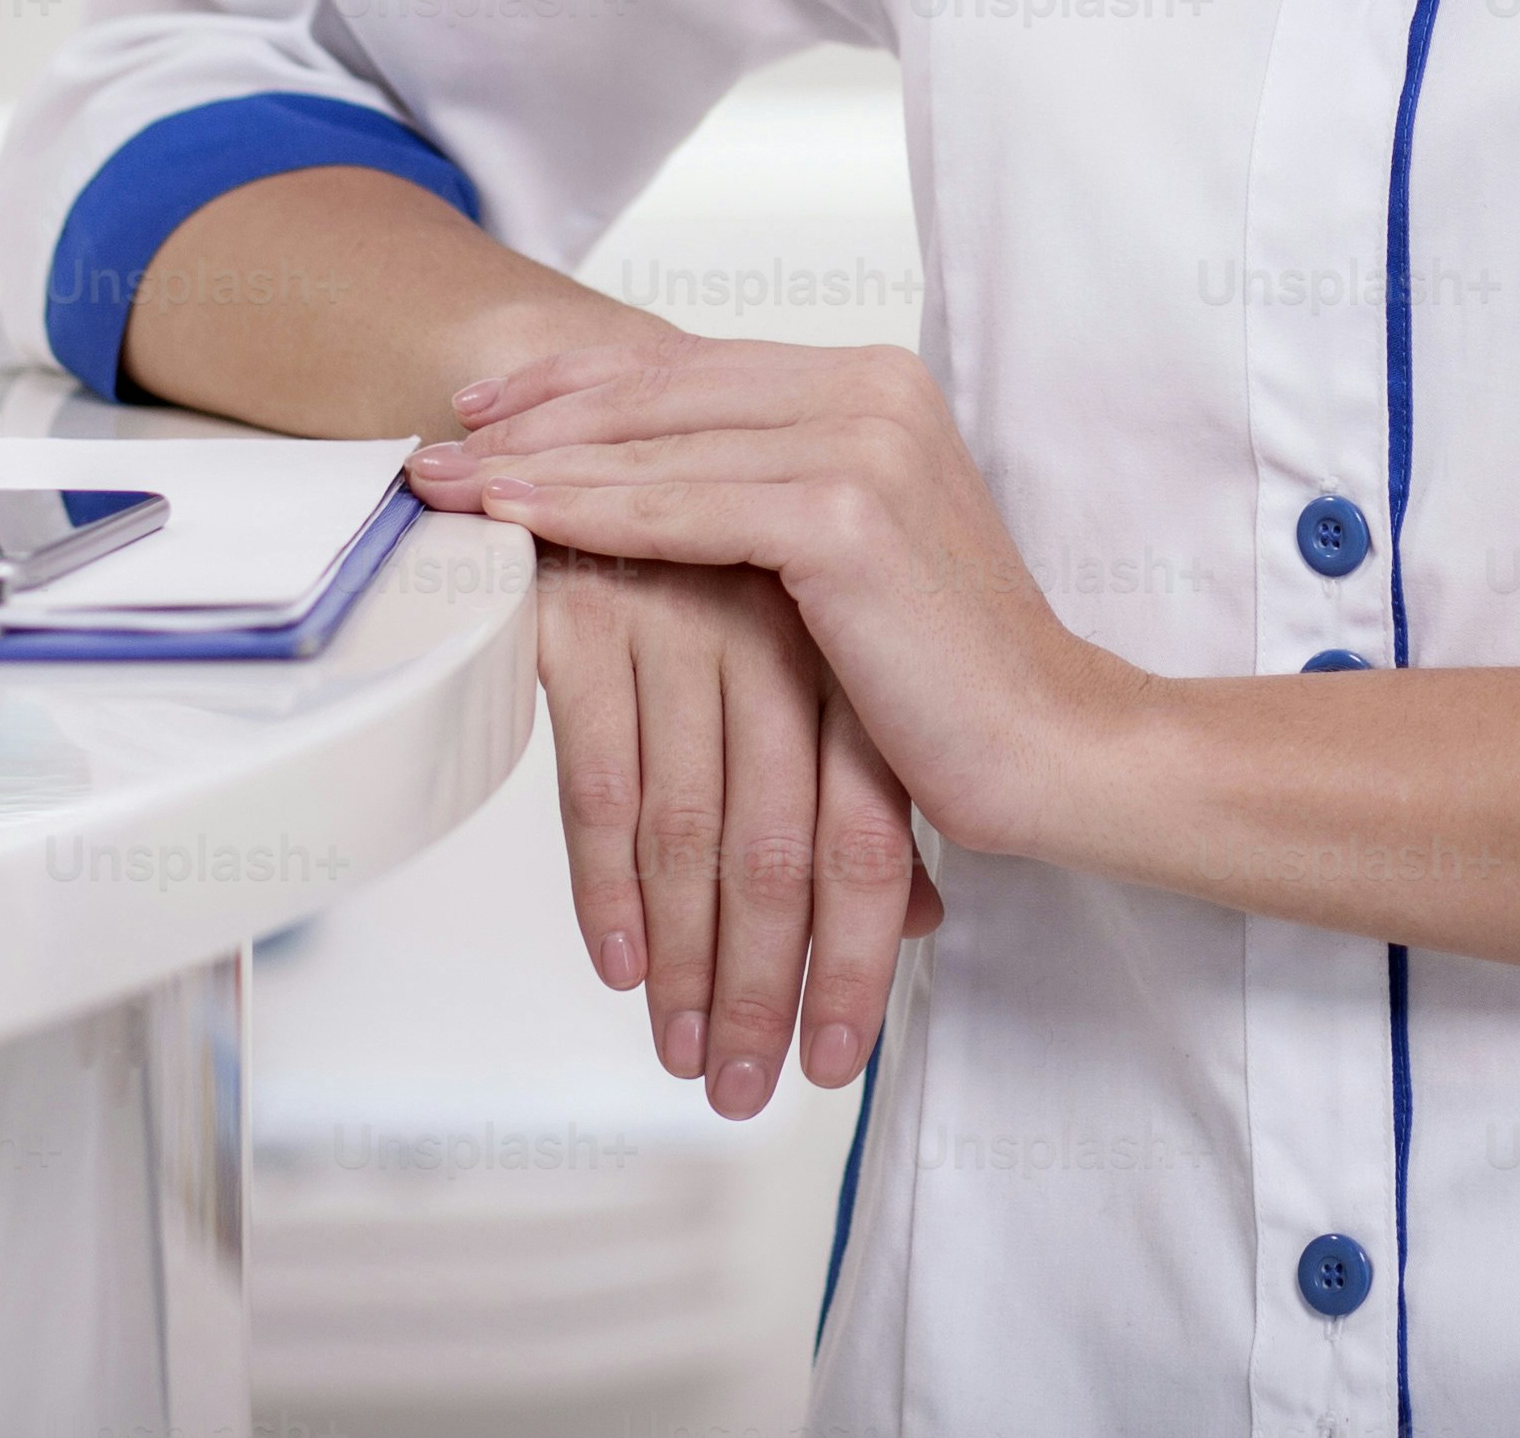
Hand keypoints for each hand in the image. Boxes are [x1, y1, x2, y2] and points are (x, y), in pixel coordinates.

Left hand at [417, 339, 1128, 876]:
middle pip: (665, 390)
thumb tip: (657, 488)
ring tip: (444, 488)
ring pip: (659, 446)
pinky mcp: (844, 515)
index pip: (694, 367)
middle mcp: (873, 390)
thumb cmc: (950, 672)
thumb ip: (773, 496)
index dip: (579, 383)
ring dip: (536, 464)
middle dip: (536, 417)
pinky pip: (683, 509)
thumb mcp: (851, 558)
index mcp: (877, 387)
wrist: (1052, 739)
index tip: (487, 410)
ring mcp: (864, 442)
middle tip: (432, 446)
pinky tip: (512, 521)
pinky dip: (587, 511)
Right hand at [521, 540, 938, 1116]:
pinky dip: (608, 884)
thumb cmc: (721, 563)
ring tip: (687, 1058)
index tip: (837, 1061)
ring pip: (697, 829)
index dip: (856, 953)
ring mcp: (689, 619)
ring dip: (688, 960)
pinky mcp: (594, 613)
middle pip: (790, 845)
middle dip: (771, 984)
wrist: (627, 428)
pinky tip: (616, 964)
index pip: (870, 829)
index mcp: (851, 646)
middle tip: (748, 1091)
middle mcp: (783, 634)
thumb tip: (925, 922)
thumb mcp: (814, 665)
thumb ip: (863, 780)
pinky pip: (605, 777)